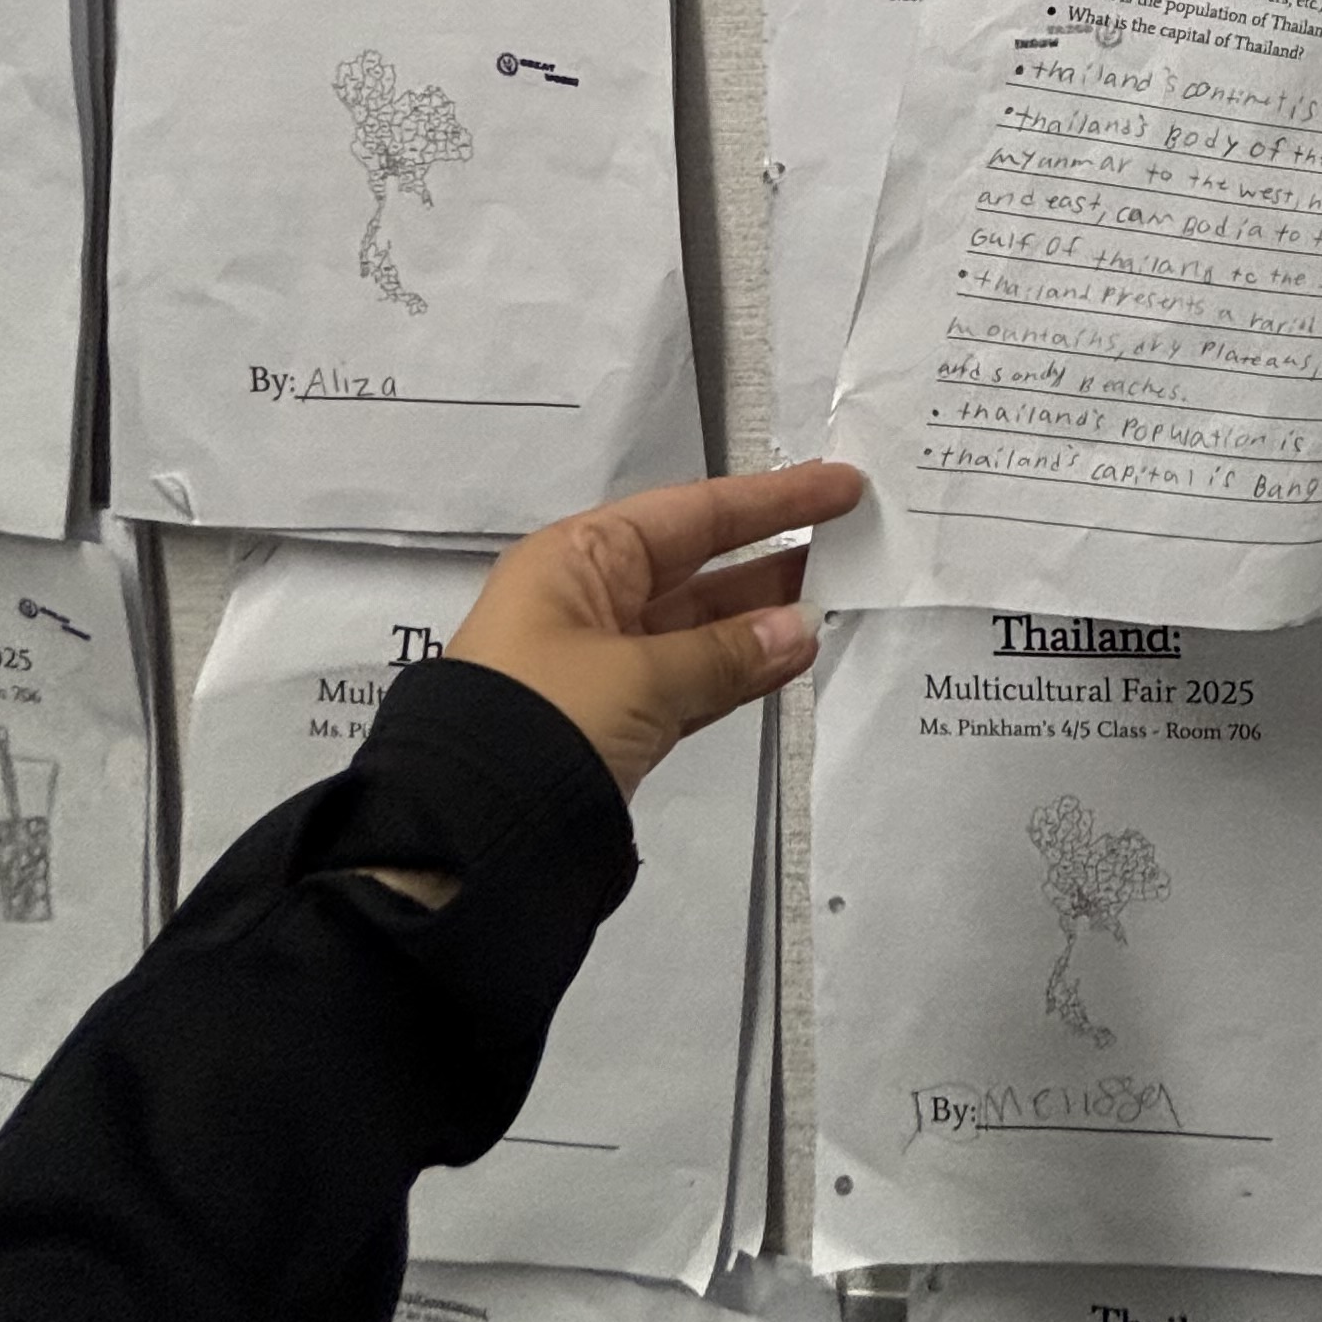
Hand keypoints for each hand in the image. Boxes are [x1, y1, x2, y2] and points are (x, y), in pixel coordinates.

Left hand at [446, 461, 861, 799]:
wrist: (468, 836)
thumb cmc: (544, 720)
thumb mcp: (640, 678)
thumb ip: (727, 653)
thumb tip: (801, 629)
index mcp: (577, 562)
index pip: (692, 513)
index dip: (771, 499)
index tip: (840, 486)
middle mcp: (589, 601)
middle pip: (699, 565)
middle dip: (772, 556)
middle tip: (852, 541)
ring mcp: (604, 664)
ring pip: (700, 628)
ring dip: (764, 619)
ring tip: (837, 600)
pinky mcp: (616, 721)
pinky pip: (692, 679)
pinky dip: (740, 671)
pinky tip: (793, 659)